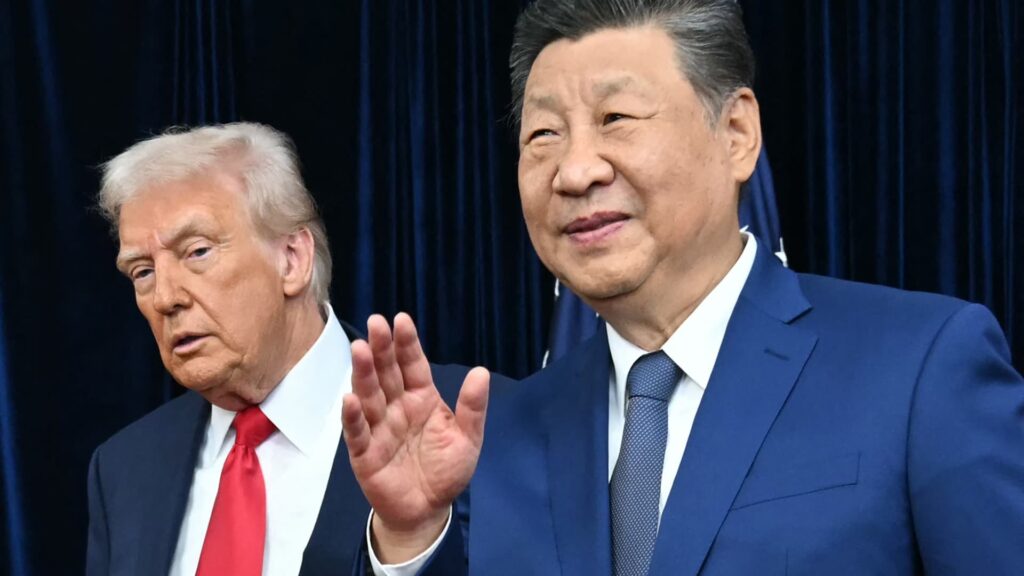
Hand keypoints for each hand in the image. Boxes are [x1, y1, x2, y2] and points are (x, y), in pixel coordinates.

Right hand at [342, 313, 488, 562]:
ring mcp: (379, 429)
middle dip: (381, 349)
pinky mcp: (365, 454)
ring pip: (369, 396)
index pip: (413, 365)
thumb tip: (481, 371)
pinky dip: (353, 417)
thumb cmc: (446, 470)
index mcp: (421, 398)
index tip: (401, 319)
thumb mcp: (468, 438)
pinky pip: (358, 433)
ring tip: (359, 350)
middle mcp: (397, 408)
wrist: (428, 510)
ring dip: (363, 374)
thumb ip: (473, 407)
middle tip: (375, 324)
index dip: (407, 343)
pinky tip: (349, 398)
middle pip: (387, 374)